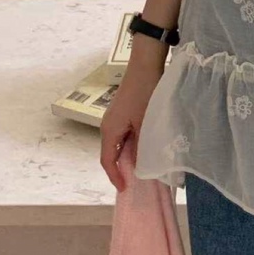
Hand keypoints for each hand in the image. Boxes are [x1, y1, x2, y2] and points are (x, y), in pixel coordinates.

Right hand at [99, 62, 162, 190]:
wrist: (145, 65)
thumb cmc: (145, 92)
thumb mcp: (146, 122)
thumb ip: (142, 145)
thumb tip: (141, 166)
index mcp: (109, 130)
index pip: (107, 160)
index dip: (114, 177)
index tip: (124, 189)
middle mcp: (107, 126)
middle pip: (110, 154)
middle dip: (120, 169)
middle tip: (134, 182)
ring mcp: (114, 118)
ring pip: (118, 144)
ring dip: (127, 157)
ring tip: (141, 168)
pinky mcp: (122, 112)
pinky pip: (122, 135)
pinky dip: (130, 146)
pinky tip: (143, 148)